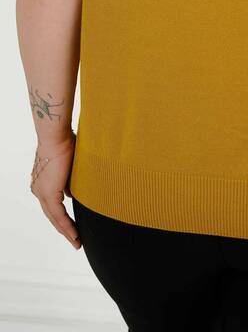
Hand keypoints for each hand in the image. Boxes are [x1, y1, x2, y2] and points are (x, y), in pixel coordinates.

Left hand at [30, 131, 80, 249]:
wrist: (56, 136)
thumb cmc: (65, 142)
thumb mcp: (70, 165)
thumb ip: (70, 181)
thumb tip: (72, 194)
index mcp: (43, 182)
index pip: (53, 204)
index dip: (62, 216)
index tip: (73, 225)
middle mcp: (39, 189)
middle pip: (52, 215)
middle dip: (64, 229)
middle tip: (75, 240)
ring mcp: (42, 192)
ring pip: (54, 218)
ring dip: (67, 231)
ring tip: (77, 242)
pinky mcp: (48, 193)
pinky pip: (58, 215)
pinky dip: (67, 226)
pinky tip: (75, 235)